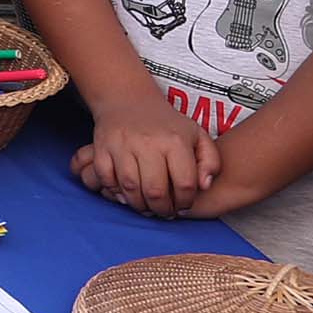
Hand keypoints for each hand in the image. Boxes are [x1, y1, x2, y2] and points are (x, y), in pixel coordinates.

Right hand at [72, 96, 218, 217]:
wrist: (129, 100)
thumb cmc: (166, 125)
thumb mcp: (197, 136)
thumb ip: (210, 161)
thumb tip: (204, 186)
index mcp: (175, 141)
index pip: (185, 184)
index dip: (185, 202)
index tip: (183, 206)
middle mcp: (148, 142)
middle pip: (155, 191)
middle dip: (162, 210)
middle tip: (164, 212)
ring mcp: (123, 144)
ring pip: (130, 188)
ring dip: (139, 205)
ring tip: (147, 207)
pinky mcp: (102, 147)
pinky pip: (106, 179)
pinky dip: (115, 191)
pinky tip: (125, 193)